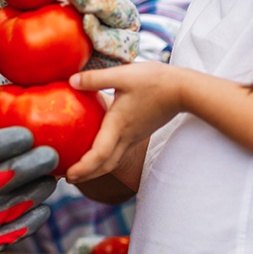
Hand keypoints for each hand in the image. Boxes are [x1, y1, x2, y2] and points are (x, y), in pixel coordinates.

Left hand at [65, 62, 181, 183]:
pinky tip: (99, 147)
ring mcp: (135, 137)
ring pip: (113, 160)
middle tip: (68, 178)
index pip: (99, 155)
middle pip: (105, 165)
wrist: (184, 89)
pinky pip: (120, 152)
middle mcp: (127, 136)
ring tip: (80, 168)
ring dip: (95, 168)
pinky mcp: (140, 132)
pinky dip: (106, 157)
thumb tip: (71, 81)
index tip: (68, 174)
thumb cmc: (155, 82)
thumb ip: (95, 78)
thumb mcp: (122, 75)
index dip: (83, 168)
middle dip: (86, 175)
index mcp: (119, 125)